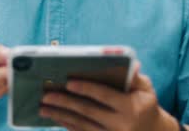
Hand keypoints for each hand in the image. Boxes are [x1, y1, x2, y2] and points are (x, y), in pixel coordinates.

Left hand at [38, 62, 177, 130]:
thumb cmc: (146, 105)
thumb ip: (135, 77)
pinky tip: (54, 117)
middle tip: (46, 95)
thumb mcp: (146, 90)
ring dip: (60, 115)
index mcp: (131, 108)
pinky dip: (66, 125)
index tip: (69, 82)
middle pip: (88, 111)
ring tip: (43, 107)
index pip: (105, 96)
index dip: (86, 88)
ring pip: (81, 125)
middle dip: (65, 102)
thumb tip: (132, 63)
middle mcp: (121, 125)